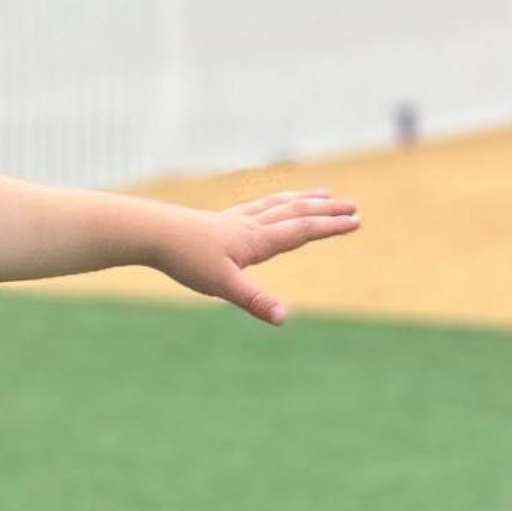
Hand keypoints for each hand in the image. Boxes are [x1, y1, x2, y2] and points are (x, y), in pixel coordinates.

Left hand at [157, 191, 360, 325]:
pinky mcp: (221, 220)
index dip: (330, 227)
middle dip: (326, 211)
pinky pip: (257, 206)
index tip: (356, 222)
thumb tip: (284, 318)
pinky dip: (274, 201)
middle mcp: (252, 225)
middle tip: (352, 206)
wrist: (156, 234)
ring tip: (322, 193)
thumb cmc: (188, 260)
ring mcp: (236, 220)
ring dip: (304, 200)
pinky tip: (271, 204)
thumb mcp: (223, 286)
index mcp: (258, 241)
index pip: (302, 230)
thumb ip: (255, 301)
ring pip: (279, 204)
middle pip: (297, 212)